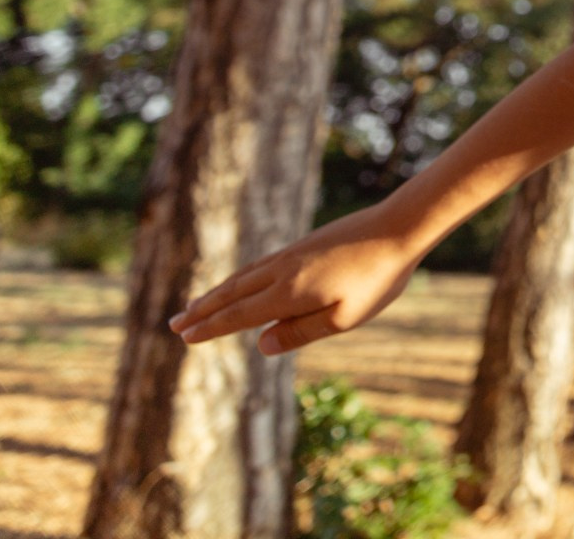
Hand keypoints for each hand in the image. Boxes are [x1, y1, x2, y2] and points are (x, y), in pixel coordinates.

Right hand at [168, 203, 420, 355]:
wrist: (398, 227)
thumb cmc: (378, 280)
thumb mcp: (344, 317)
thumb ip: (301, 332)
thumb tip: (261, 345)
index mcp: (288, 294)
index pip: (238, 316)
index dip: (210, 328)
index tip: (185, 338)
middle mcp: (282, 271)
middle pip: (232, 294)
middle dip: (202, 311)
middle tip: (174, 325)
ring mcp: (291, 254)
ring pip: (244, 276)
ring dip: (217, 292)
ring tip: (196, 304)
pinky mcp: (304, 244)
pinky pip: (260, 264)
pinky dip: (240, 276)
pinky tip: (241, 281)